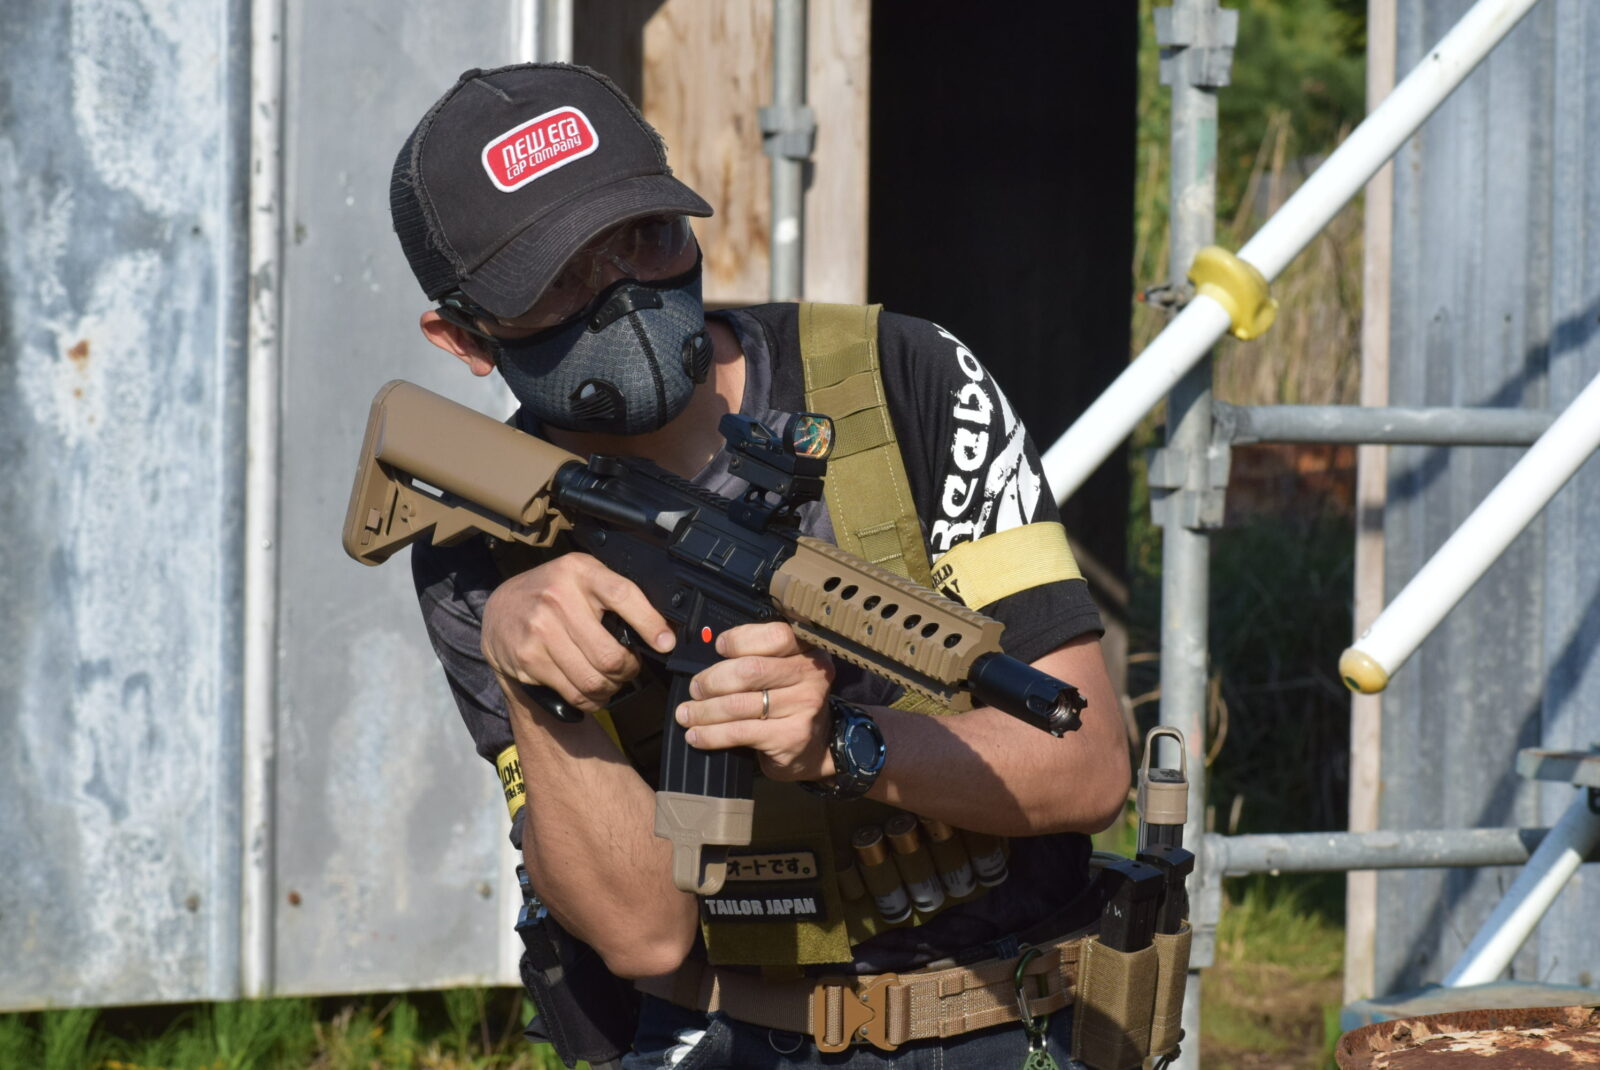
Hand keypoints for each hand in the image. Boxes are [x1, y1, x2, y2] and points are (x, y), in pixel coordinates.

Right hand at [482, 553, 675, 713]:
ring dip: (610, 688)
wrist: (500, 610)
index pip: (622, 595)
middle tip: (629, 668)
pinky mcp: (529, 658)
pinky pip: (574, 693)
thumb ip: (614, 593)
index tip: (665, 643)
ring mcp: (540, 629)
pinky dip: (591, 700)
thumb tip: (660, 628)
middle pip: (610, 655)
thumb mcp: (581, 577)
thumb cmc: (553, 593)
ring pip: (594, 680)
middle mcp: (557, 597)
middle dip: (628, 669)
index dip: (649, 622)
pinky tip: (591, 691)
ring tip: (610, 680)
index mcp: (580, 571)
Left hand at [677, 622, 835, 780]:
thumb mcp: (780, 670)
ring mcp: (804, 707)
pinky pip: (739, 732)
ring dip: (704, 711)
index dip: (741, 640)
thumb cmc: (787, 701)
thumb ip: (755, 656)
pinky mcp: (791, 737)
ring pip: (739, 704)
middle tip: (695, 689)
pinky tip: (697, 736)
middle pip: (750, 670)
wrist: (812, 746)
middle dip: (713, 680)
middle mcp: (811, 676)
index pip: (775, 636)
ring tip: (687, 714)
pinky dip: (711, 734)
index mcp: (808, 651)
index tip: (719, 647)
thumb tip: (706, 651)